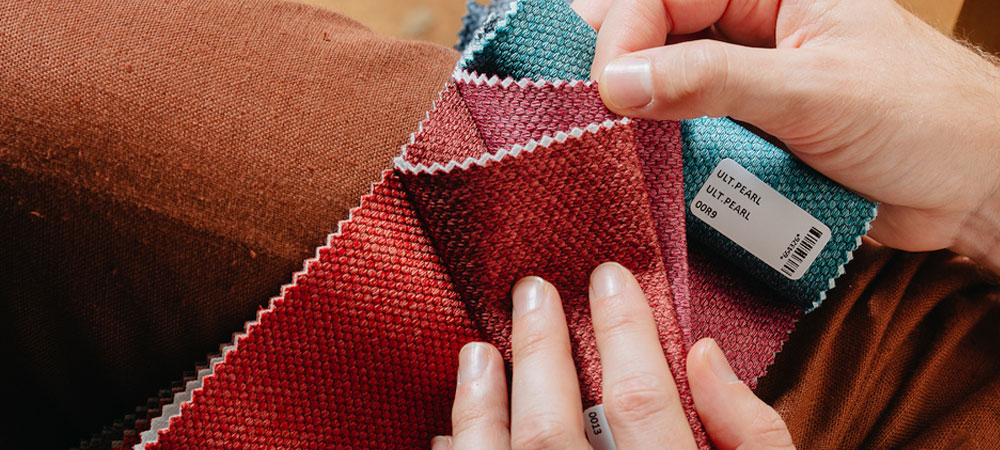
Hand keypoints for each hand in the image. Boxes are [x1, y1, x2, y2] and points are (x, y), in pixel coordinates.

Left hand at [431, 263, 794, 448]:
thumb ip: (755, 435)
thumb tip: (705, 357)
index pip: (642, 401)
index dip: (622, 329)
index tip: (608, 278)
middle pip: (554, 429)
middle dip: (539, 351)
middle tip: (532, 291)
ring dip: (480, 408)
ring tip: (476, 352)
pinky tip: (447, 439)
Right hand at [573, 0, 999, 271]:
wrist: (973, 187)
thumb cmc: (924, 117)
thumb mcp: (811, 90)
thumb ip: (712, 81)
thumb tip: (620, 82)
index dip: (625, 34)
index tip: (608, 89)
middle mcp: (753, 27)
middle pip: (655, 35)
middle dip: (621, 71)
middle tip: (590, 115)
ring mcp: (749, 81)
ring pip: (665, 86)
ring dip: (640, 117)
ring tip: (611, 145)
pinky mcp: (750, 130)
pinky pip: (689, 132)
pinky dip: (666, 150)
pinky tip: (646, 166)